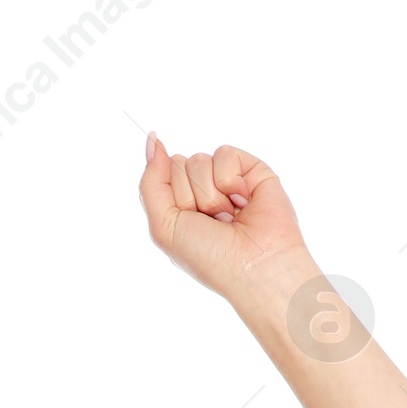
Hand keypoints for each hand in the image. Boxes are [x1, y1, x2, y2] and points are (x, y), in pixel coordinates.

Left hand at [138, 137, 311, 305]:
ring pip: (199, 160)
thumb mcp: (164, 227)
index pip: (160, 176)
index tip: (190, 224)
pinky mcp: (250, 170)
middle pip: (179, 165)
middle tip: (213, 223)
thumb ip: (151, 183)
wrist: (255, 267)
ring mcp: (226, 180)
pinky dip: (230, 181)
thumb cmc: (211, 258)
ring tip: (230, 218)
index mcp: (180, 208)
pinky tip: (243, 203)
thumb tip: (152, 140)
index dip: (173, 199)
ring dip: (211, 195)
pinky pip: (224, 154)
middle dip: (192, 196)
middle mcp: (202, 193)